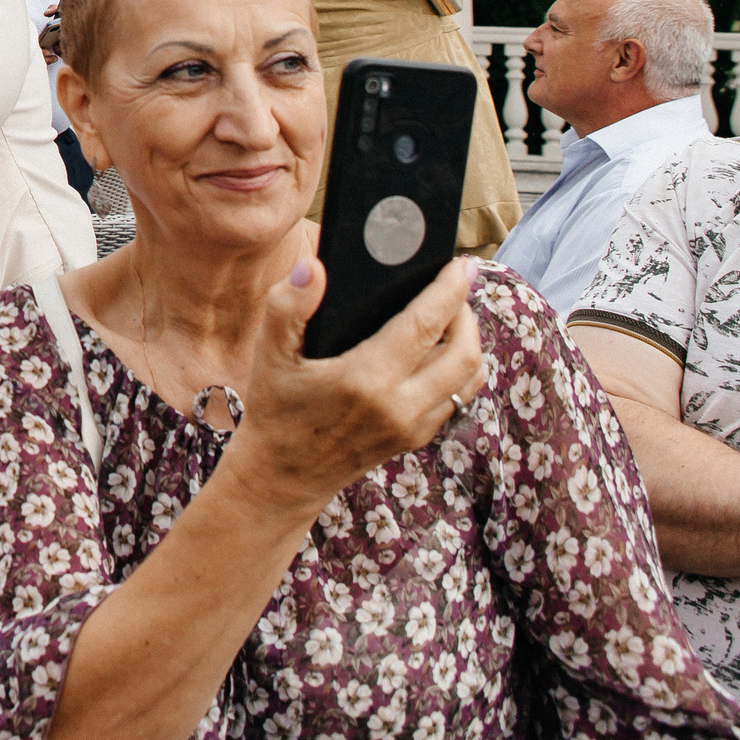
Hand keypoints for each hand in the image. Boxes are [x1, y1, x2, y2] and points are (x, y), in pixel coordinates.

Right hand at [222, 256, 485, 521]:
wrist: (282, 475)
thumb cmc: (276, 406)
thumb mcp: (269, 354)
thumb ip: (288, 306)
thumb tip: (314, 267)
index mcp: (364, 379)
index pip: (425, 325)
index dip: (449, 291)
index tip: (461, 264)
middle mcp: (398, 406)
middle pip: (463, 352)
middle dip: (467, 312)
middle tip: (454, 285)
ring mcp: (412, 427)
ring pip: (468, 378)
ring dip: (469, 341)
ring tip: (452, 315)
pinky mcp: (416, 438)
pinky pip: (457, 398)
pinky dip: (459, 368)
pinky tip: (438, 350)